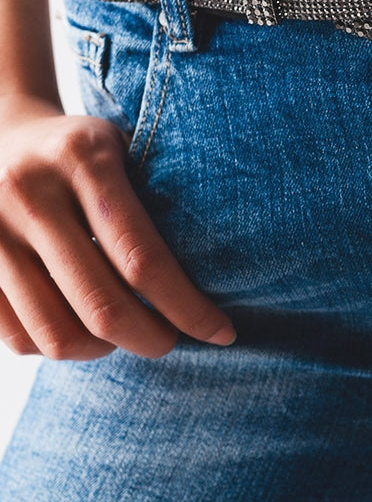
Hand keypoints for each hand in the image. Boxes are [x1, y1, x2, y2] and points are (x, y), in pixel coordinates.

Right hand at [0, 94, 235, 359]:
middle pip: (102, 308)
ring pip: (57, 334)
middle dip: (151, 339)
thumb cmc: (81, 152)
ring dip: (103, 351)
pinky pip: (17, 338)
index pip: (144, 259)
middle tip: (171, 341)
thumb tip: (221, 280)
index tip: (222, 332)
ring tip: (124, 335)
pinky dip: (57, 346)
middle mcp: (27, 193)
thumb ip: (159, 202)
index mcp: (80, 159)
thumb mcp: (123, 149)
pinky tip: (80, 326)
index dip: (188, 308)